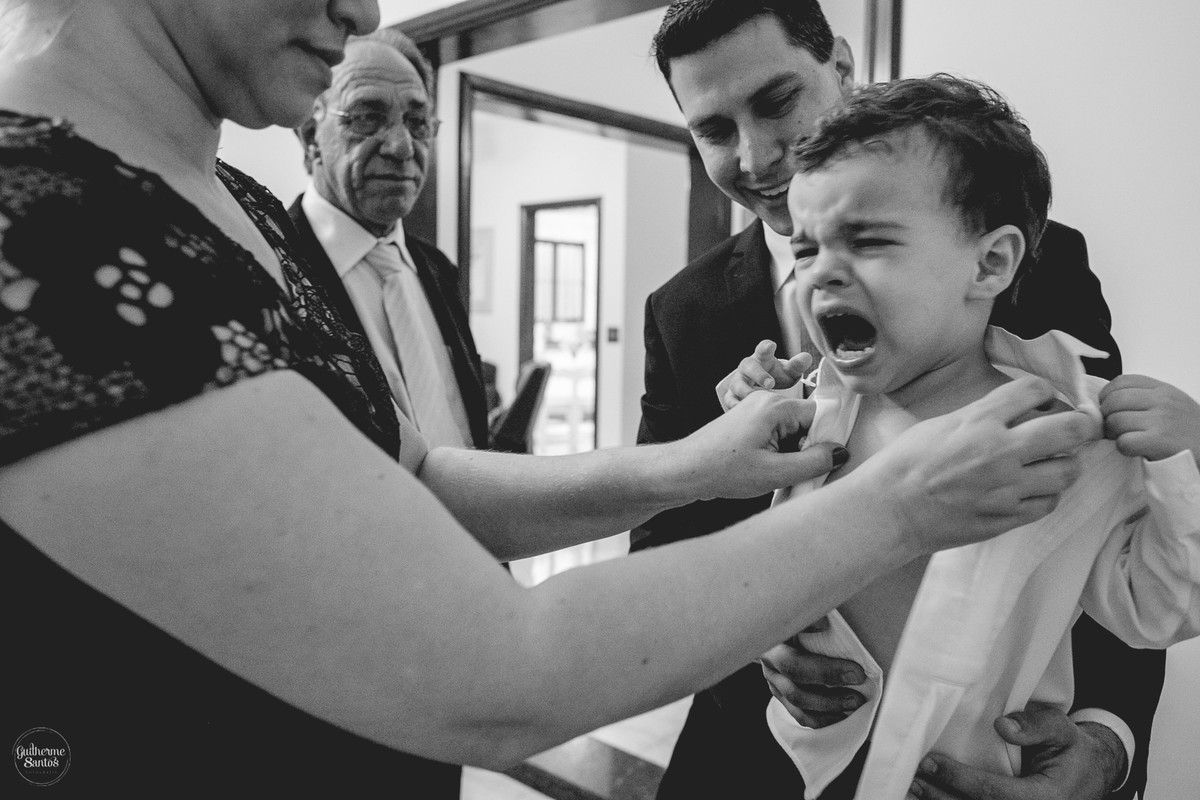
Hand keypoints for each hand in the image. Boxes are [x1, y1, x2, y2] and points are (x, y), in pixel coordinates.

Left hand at [682, 389, 846, 499]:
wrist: (684, 470)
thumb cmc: (722, 469)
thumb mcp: (776, 473)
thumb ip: (814, 462)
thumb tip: (840, 453)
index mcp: (775, 406)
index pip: (819, 416)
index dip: (823, 442)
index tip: (817, 463)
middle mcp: (766, 401)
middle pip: (806, 422)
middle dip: (806, 448)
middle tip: (790, 471)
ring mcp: (755, 409)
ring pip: (791, 431)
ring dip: (790, 453)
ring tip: (772, 471)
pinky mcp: (748, 421)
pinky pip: (776, 434)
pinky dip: (777, 452)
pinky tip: (764, 468)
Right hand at [717, 340, 812, 410]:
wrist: (760, 388)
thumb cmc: (774, 376)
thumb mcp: (788, 371)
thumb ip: (797, 365)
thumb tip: (806, 358)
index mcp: (761, 357)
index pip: (763, 349)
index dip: (766, 347)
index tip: (771, 346)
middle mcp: (747, 368)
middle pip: (748, 366)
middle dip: (758, 374)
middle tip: (770, 384)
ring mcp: (738, 381)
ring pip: (737, 384)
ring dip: (746, 392)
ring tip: (757, 399)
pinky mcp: (732, 395)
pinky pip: (730, 400)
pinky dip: (736, 405)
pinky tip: (745, 410)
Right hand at [759, 618, 866, 727]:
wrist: (767, 620)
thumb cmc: (791, 613)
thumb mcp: (796, 610)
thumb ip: (807, 616)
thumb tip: (823, 624)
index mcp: (770, 645)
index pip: (794, 664)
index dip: (826, 672)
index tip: (857, 672)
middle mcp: (769, 668)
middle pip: (795, 692)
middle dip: (830, 698)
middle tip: (859, 697)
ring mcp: (774, 683)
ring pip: (797, 708)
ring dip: (828, 711)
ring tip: (854, 706)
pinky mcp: (781, 694)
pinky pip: (800, 714)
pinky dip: (822, 719)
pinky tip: (842, 716)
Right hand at [852, 376, 1097, 552]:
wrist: (888, 510)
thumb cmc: (902, 466)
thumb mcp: (938, 425)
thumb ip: (978, 417)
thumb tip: (1007, 414)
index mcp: (979, 421)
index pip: (1035, 390)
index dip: (1044, 391)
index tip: (1042, 399)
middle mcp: (1000, 451)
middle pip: (1071, 429)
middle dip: (1082, 425)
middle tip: (1078, 428)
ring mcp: (1006, 487)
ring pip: (1068, 471)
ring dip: (1064, 464)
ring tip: (1050, 463)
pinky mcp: (1005, 517)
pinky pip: (1048, 503)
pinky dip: (1045, 495)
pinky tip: (1031, 490)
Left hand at [910, 704, 1126, 799]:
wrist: (1088, 774)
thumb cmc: (1070, 749)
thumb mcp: (1061, 729)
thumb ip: (1036, 726)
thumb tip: (1003, 726)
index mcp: (1047, 799)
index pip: (996, 794)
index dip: (960, 780)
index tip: (930, 763)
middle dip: (939, 798)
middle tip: (909, 778)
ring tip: (908, 792)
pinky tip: (928, 798)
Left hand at [1099, 374, 1199, 462]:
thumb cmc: (1189, 432)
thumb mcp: (1171, 404)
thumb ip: (1144, 398)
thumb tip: (1106, 402)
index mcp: (1163, 389)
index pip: (1121, 382)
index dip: (1107, 397)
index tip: (1111, 410)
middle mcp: (1162, 400)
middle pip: (1113, 401)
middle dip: (1107, 417)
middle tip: (1116, 430)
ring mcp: (1162, 419)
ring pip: (1115, 421)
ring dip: (1115, 435)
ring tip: (1129, 440)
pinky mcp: (1161, 440)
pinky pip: (1124, 442)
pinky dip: (1125, 448)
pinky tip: (1137, 450)